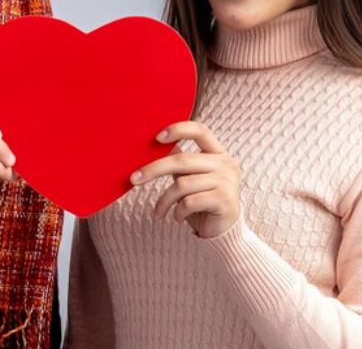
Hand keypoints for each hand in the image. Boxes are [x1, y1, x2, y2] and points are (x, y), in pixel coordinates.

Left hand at [131, 121, 240, 238]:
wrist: (222, 232)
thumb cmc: (202, 202)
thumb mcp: (190, 178)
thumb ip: (180, 162)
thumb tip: (157, 145)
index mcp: (218, 153)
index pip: (200, 130)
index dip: (178, 130)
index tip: (157, 138)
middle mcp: (226, 164)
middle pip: (182, 160)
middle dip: (154, 169)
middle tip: (134, 179)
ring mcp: (227, 182)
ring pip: (182, 184)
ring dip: (164, 200)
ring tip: (159, 211)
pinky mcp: (224, 200)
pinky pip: (189, 202)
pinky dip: (177, 211)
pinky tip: (177, 217)